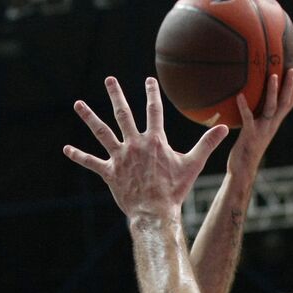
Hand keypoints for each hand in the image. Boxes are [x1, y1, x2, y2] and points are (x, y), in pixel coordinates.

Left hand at [64, 76, 228, 219]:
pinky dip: (79, 156)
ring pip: (102, 132)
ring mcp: (120, 158)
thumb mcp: (193, 165)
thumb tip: (226, 127)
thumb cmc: (175, 191)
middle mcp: (135, 144)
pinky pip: (91, 162)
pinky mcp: (109, 173)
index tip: (148, 80)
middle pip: (123, 114)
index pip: (154, 111)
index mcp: (154, 141)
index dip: (151, 94)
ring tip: (78, 104)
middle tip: (109, 79)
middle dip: (115, 94)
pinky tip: (66, 149)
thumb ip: (207, 144)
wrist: (156, 213)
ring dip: (89, 117)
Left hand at [229, 68, 292, 177]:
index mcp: (274, 125)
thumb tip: (252, 105)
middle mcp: (271, 126)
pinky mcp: (250, 135)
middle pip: (285, 103)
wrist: (243, 171)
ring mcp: (262, 130)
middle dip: (290, 86)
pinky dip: (244, 106)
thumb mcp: (255, 133)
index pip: (289, 105)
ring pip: (271, 108)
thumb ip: (257, 119)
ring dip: (273, 91)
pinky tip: (239, 95)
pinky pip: (248, 118)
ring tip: (273, 75)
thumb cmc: (246, 151)